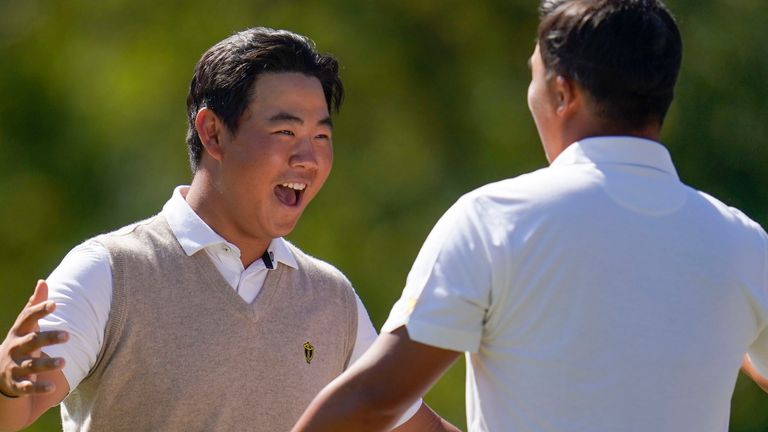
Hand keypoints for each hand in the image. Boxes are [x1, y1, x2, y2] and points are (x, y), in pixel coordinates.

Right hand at [0, 280, 67, 397]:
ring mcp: (14, 366)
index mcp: (18, 332)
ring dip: (47, 364)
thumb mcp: (24, 325)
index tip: (54, 303)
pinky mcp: (16, 384)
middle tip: (68, 335)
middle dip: (48, 338)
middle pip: (32, 342)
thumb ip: (34, 305)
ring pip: (31, 365)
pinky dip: (38, 387)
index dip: (40, 311)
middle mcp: (15, 348)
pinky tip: (52, 388)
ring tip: (65, 362)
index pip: (28, 319)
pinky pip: (27, 387)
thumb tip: (43, 282)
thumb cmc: (19, 341)